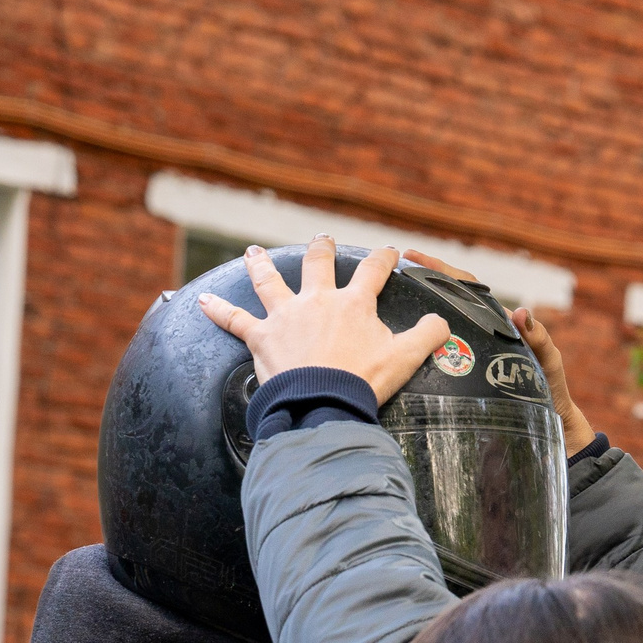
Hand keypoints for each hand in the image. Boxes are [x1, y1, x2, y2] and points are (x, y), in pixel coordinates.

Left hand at [198, 239, 450, 404]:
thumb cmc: (363, 381)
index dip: (383, 258)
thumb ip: (428, 335)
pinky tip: (200, 300)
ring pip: (270, 281)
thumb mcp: (406, 357)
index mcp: (354, 303)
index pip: (374, 271)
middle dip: (321, 250)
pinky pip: (235, 320)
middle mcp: (318, 300)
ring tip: (253, 252)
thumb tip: (441, 323)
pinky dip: (217, 310)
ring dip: (261, 265)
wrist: (323, 402)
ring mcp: (286, 315)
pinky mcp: (262, 337)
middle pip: (319, 264)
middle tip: (321, 240)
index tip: (389, 251)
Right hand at [387, 252, 589, 447]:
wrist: (551, 421)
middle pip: (450, 299)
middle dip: (425, 279)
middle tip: (396, 268)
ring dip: (420, 307)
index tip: (415, 259)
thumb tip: (519, 311)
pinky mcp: (465, 373)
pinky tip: (402, 342)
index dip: (443, 271)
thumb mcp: (548, 361)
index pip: (468, 288)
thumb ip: (538, 337)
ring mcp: (471, 352)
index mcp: (499, 322)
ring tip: (392, 295)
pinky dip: (423, 342)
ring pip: (443, 324)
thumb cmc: (551, 390)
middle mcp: (482, 332)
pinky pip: (441, 351)